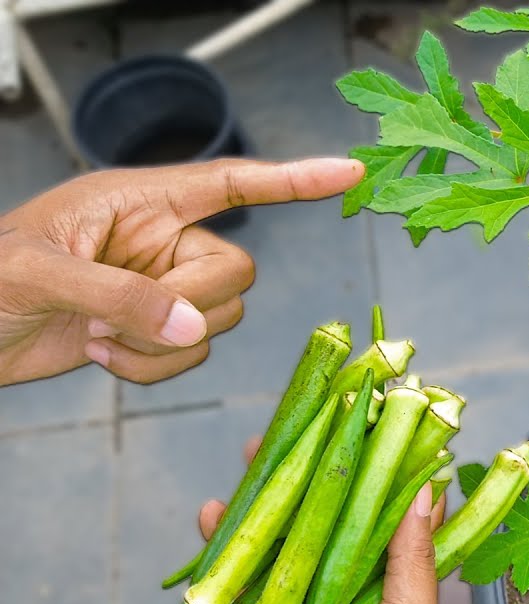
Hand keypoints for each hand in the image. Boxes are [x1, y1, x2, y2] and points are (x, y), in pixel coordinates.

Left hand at [0, 158, 364, 385]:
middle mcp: (162, 240)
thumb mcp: (40, 275)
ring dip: (163, 344)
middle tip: (122, 316)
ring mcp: (162, 287)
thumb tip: (193, 327)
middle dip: (189, 304)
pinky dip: (153, 369)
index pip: (232, 182)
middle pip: (236, 272)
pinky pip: (194, 354)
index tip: (351, 174)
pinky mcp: (154, 329)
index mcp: (140, 201)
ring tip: (100, 336)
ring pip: (220, 319)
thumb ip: (123, 296)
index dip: (294, 178)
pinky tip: (102, 353)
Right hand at [195, 438, 443, 603]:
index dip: (381, 464)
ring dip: (264, 490)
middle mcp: (341, 581)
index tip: (373, 416)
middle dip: (315, 463)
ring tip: (253, 452)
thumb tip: (428, 492)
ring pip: (279, 527)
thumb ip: (415, 567)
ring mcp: (293, 595)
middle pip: (329, 507)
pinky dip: (220, 540)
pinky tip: (212, 515)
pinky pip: (234, 567)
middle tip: (305, 418)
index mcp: (387, 584)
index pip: (388, 510)